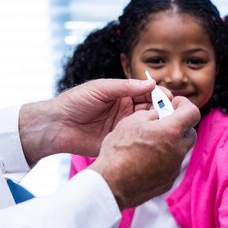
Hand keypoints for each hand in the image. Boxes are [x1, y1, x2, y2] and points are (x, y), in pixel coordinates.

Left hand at [18, 78, 160, 165]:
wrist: (56, 125)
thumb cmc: (75, 101)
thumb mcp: (100, 89)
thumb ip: (125, 87)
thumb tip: (151, 85)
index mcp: (124, 94)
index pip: (149, 93)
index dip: (160, 96)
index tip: (169, 100)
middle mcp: (127, 110)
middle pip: (152, 110)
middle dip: (163, 112)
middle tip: (171, 116)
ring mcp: (124, 126)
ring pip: (148, 126)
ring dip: (158, 127)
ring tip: (165, 129)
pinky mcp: (119, 142)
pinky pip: (136, 141)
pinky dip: (146, 141)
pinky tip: (154, 142)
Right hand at [89, 96, 199, 209]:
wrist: (111, 183)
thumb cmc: (119, 150)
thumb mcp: (131, 121)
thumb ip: (150, 114)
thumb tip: (156, 115)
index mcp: (172, 132)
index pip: (193, 113)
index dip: (184, 104)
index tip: (174, 104)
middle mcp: (178, 151)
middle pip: (189, 132)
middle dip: (179, 124)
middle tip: (162, 121)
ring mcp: (174, 168)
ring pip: (179, 150)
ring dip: (170, 142)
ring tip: (149, 141)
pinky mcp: (167, 182)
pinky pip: (170, 165)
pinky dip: (163, 159)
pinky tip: (144, 159)